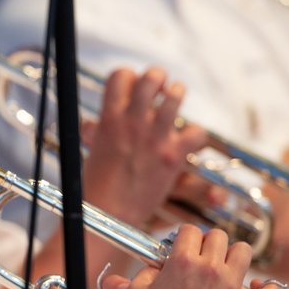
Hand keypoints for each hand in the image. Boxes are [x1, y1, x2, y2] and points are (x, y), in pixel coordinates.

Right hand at [81, 67, 206, 226]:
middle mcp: (132, 122)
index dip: (128, 77)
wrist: (109, 213)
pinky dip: (196, 135)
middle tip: (158, 88)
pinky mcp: (173, 156)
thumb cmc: (97, 185)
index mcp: (109, 118)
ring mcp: (154, 137)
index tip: (131, 88)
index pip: (121, 75)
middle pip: (151, 77)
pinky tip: (187, 140)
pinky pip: (196, 132)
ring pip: (176, 95)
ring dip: (177, 94)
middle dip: (157, 78)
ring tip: (174, 101)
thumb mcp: (92, 150)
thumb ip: (97, 132)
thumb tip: (91, 124)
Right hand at [121, 225, 278, 288]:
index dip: (186, 236)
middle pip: (218, 236)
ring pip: (243, 251)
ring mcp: (230, 286)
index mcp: (183, 262)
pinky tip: (259, 288)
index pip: (190, 230)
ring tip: (227, 266)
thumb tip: (157, 265)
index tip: (184, 245)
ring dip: (235, 255)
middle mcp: (209, 268)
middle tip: (203, 256)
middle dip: (209, 243)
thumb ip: (145, 271)